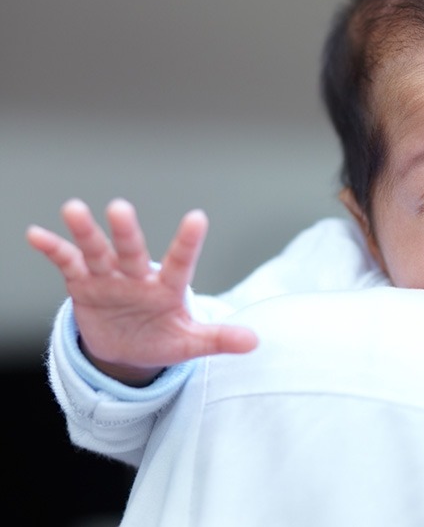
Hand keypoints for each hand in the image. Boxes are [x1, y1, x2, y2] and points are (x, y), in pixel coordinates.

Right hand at [27, 198, 257, 385]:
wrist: (127, 348)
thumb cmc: (162, 337)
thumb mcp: (190, 343)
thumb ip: (218, 339)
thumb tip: (256, 342)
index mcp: (167, 288)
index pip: (181, 262)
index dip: (187, 242)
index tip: (197, 217)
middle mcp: (138, 276)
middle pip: (132, 251)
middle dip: (126, 232)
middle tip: (120, 207)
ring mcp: (109, 278)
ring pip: (98, 251)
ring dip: (86, 232)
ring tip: (73, 208)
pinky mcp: (83, 285)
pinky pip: (68, 264)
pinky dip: (53, 250)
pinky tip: (37, 234)